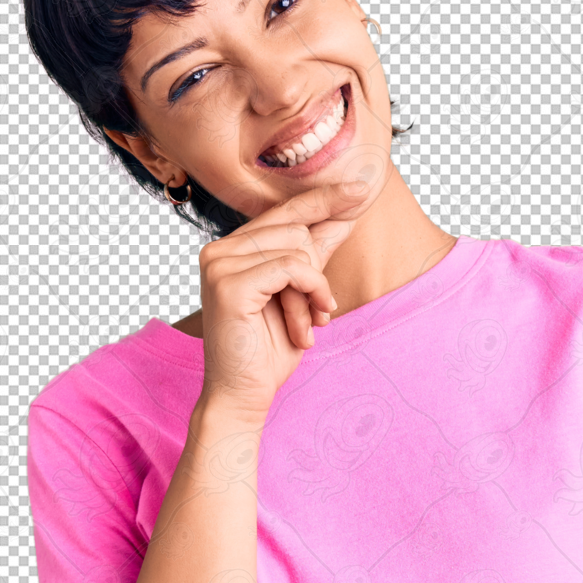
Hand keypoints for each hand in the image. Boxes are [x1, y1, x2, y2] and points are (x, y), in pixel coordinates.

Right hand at [197, 180, 370, 418]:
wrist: (243, 396)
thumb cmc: (267, 352)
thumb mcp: (299, 297)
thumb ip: (313, 257)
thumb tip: (342, 215)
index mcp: (232, 249)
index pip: (285, 211)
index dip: (325, 199)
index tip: (363, 186)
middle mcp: (219, 250)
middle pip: (295, 228)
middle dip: (317, 273)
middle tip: (319, 314)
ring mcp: (219, 263)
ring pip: (296, 248)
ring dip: (313, 293)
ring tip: (307, 327)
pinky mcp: (228, 283)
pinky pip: (291, 267)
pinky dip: (310, 293)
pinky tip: (308, 325)